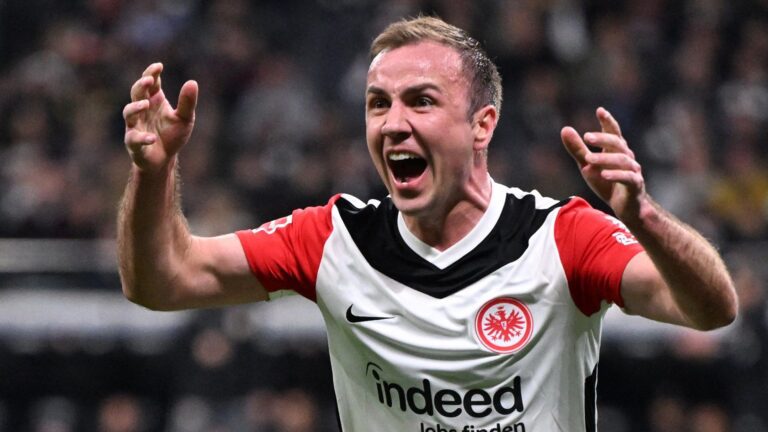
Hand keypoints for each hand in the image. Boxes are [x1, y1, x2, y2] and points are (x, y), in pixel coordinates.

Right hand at [123, 63, 197, 173]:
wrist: (164, 159)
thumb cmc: (172, 135)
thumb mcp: (184, 118)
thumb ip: (187, 103)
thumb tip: (192, 82)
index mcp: (154, 101)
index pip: (150, 83)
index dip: (152, 73)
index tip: (159, 66)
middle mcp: (142, 110)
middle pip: (137, 93)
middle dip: (141, 85)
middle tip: (149, 80)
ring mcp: (135, 126)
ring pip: (128, 113)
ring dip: (135, 107)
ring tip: (146, 104)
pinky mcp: (134, 143)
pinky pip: (134, 139)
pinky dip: (142, 138)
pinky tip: (152, 138)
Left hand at [560, 107, 645, 222]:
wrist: (626, 207)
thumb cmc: (607, 182)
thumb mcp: (588, 165)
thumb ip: (577, 149)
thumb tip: (565, 129)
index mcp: (616, 150)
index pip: (614, 132)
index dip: (608, 121)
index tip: (600, 110)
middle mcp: (627, 157)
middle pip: (617, 143)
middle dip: (603, 138)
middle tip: (587, 137)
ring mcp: (633, 171)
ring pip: (622, 160)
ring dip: (604, 158)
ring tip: (588, 159)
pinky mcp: (635, 185)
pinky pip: (628, 178)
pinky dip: (616, 175)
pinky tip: (603, 175)